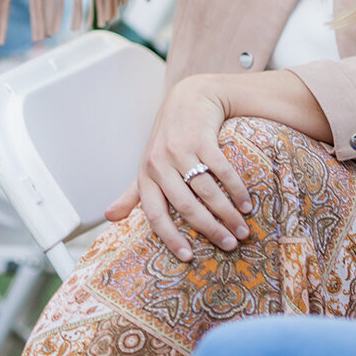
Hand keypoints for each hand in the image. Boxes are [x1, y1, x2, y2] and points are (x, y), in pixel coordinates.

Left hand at [106, 76, 253, 261]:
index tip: (188, 258)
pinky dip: (237, 189)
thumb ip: (133, 193)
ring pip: (206, 191)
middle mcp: (160, 163)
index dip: (169, 238)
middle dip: (210, 229)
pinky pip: (222, 170)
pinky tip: (247, 203)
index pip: (154, 214)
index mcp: (146, 175)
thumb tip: (108, 217)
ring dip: (228, 213)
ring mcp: (181, 149)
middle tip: (230, 244)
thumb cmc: (168, 138)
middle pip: (185, 206)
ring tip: (242, 229)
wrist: (189, 97)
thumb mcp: (148, 165)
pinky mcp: (202, 138)